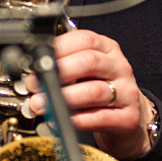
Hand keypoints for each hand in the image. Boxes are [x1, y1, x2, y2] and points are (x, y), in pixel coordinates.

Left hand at [26, 28, 155, 160]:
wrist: (128, 118)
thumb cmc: (101, 91)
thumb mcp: (86, 72)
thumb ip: (64, 67)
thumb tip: (33, 75)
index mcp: (107, 49)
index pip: (83, 40)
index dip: (57, 50)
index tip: (36, 64)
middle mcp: (119, 67)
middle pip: (89, 62)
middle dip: (57, 73)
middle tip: (36, 86)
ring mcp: (127, 92)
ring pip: (94, 91)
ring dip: (63, 98)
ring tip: (42, 104)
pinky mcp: (128, 117)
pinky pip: (100, 117)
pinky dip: (77, 119)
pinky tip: (63, 120)